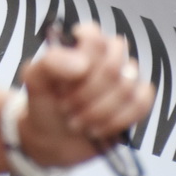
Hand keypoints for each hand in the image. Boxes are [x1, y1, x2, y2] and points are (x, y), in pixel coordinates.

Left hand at [15, 22, 153, 167]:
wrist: (52, 138)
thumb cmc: (45, 103)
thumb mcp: (34, 81)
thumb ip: (49, 63)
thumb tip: (82, 64)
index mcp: (84, 43)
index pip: (95, 37)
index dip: (80, 65)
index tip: (61, 85)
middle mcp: (108, 55)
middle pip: (113, 66)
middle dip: (86, 95)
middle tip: (66, 108)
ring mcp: (125, 77)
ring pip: (126, 87)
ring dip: (97, 112)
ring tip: (77, 122)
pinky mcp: (136, 100)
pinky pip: (142, 103)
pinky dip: (118, 120)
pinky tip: (99, 128)